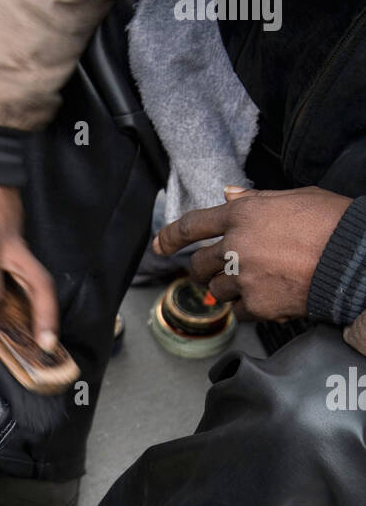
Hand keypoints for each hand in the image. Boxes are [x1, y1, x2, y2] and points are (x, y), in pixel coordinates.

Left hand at [153, 185, 352, 321]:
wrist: (353, 259)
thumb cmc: (330, 223)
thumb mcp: (292, 198)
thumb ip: (254, 199)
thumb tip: (228, 193)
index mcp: (243, 213)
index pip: (192, 225)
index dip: (170, 237)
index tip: (160, 246)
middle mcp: (236, 244)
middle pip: (199, 264)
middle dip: (204, 270)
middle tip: (219, 272)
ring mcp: (243, 276)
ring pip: (217, 291)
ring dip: (230, 289)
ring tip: (260, 281)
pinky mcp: (256, 304)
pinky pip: (238, 312)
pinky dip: (249, 308)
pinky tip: (271, 296)